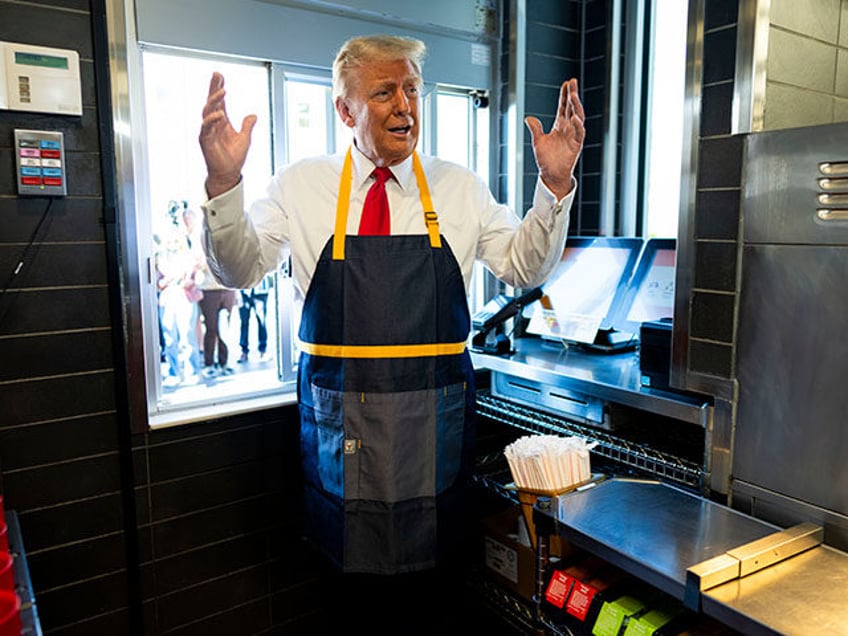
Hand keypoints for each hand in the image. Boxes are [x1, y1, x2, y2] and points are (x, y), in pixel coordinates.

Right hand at [199, 72, 257, 197]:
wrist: (228, 174)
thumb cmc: (233, 158)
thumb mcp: (245, 138)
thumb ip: (247, 126)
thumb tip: (253, 115)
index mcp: (222, 122)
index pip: (219, 101)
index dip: (219, 88)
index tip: (220, 76)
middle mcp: (213, 124)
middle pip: (211, 101)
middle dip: (213, 88)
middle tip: (217, 75)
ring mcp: (208, 131)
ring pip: (207, 111)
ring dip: (214, 100)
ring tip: (223, 91)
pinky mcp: (205, 140)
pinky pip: (206, 127)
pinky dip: (212, 119)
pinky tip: (219, 113)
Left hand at [524, 78, 584, 199]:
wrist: (551, 175)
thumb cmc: (546, 160)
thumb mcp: (538, 141)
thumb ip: (535, 129)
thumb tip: (529, 118)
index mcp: (560, 126)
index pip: (563, 107)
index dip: (565, 95)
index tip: (567, 83)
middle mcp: (568, 128)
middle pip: (572, 108)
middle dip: (573, 94)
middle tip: (573, 82)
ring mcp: (573, 136)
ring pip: (578, 117)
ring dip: (576, 106)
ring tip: (573, 95)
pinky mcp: (576, 145)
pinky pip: (579, 133)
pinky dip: (577, 125)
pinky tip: (574, 116)